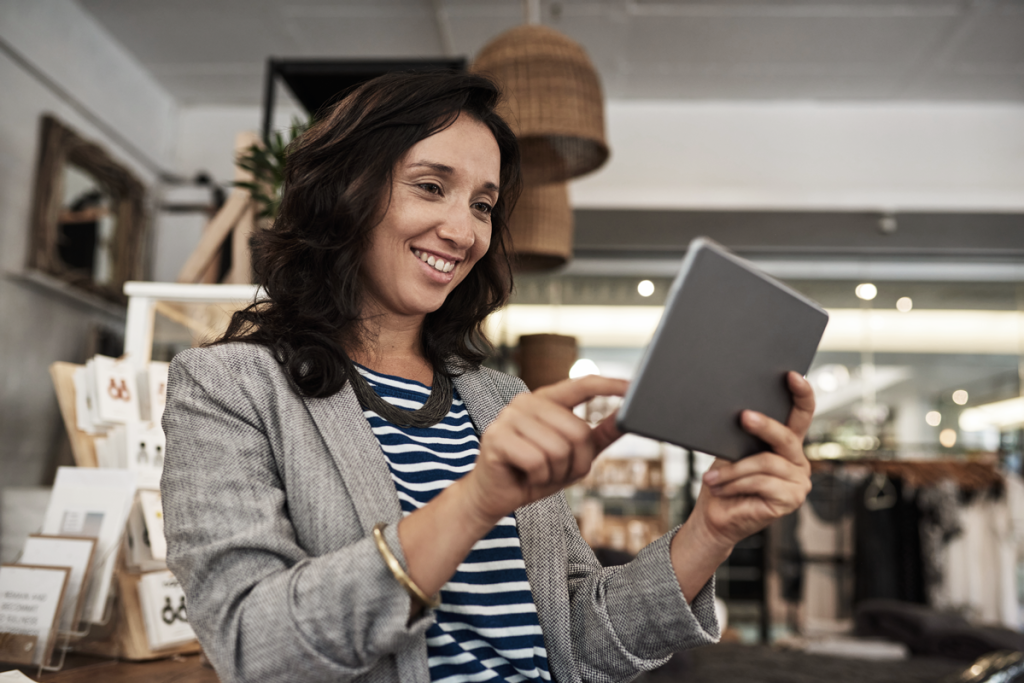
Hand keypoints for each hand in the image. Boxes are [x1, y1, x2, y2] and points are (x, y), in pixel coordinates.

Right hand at [461, 376, 627, 523]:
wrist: (493, 497)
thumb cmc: (533, 473)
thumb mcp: (573, 456)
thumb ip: (598, 435)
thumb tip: (626, 418)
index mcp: (546, 400)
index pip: (582, 384)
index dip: (609, 385)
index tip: (633, 387)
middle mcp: (526, 402)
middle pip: (578, 431)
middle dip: (577, 462)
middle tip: (558, 472)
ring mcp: (509, 417)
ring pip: (559, 449)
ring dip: (556, 473)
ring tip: (539, 474)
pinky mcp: (497, 438)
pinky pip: (538, 462)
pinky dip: (539, 479)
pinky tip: (526, 477)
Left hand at [689, 371, 814, 550]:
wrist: (714, 515)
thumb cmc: (722, 481)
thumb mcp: (730, 451)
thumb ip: (742, 436)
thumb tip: (741, 413)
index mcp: (785, 444)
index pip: (801, 414)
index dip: (801, 394)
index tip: (792, 375)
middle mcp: (797, 460)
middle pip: (786, 437)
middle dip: (763, 426)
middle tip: (743, 417)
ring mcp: (798, 481)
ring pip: (766, 463)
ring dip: (733, 470)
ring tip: (711, 478)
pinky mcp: (792, 499)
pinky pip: (762, 483)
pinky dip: (736, 484)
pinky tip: (721, 488)